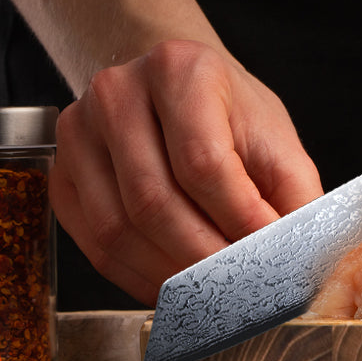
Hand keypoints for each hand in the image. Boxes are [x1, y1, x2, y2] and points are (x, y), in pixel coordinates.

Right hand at [48, 39, 323, 305]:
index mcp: (180, 69)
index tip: (266, 255)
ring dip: (167, 274)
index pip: (203, 161)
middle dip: (202, 257)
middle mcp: (119, 92)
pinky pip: (93, 243)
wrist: (175, 85)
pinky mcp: (62, 171)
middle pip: (153, 200)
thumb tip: (298, 256)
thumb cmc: (227, 110)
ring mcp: (80, 131)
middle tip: (238, 287)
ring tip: (210, 291)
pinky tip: (172, 284)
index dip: (237, 218)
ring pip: (117, 228)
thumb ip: (291, 190)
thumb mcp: (273, 134)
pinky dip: (137, 276)